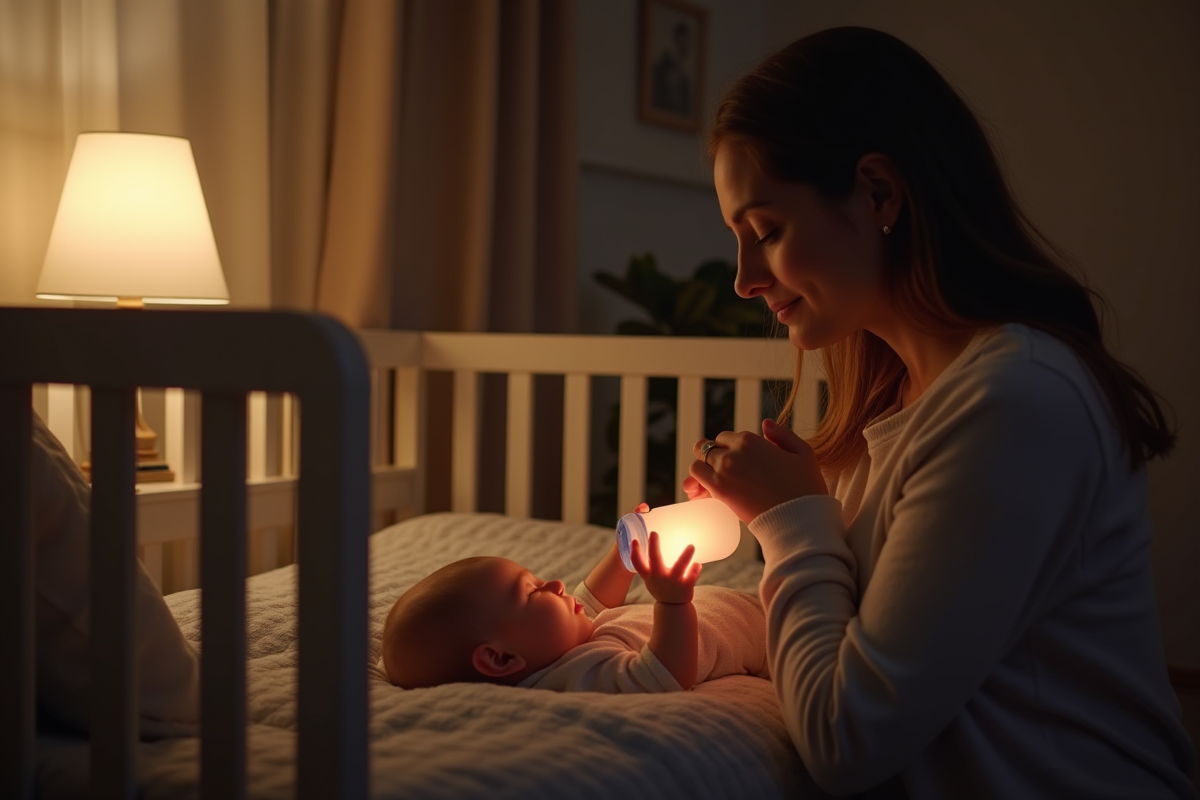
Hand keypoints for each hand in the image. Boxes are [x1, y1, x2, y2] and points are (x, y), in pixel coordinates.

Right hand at [628, 530, 700, 604]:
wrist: (672, 607)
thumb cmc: (660, 587)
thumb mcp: (650, 579)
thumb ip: (648, 565)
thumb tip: (646, 544)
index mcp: (649, 575)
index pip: (638, 563)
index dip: (635, 552)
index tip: (634, 540)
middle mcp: (659, 577)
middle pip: (655, 560)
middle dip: (654, 546)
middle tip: (654, 533)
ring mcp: (672, 582)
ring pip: (679, 567)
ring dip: (685, 556)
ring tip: (691, 546)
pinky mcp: (685, 587)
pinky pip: (692, 576)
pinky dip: (695, 569)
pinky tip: (697, 564)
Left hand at [685, 418, 826, 521]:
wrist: (799, 518)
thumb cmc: (805, 487)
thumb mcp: (803, 452)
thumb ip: (783, 435)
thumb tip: (765, 423)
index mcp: (751, 440)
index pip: (725, 438)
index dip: (729, 449)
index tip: (736, 463)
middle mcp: (733, 452)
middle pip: (709, 448)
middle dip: (714, 459)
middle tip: (725, 475)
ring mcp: (724, 470)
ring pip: (698, 463)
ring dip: (703, 470)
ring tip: (715, 482)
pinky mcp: (719, 490)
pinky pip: (695, 480)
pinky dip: (696, 485)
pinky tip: (704, 493)